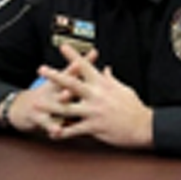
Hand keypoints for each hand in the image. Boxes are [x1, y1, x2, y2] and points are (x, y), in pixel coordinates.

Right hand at [7, 48, 98, 134]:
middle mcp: (52, 91)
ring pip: (55, 104)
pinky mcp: (39, 118)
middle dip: (70, 80)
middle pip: (62, 84)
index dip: (81, 63)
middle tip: (78, 77)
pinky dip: (53, 128)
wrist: (20, 107)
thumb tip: (95, 51)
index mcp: (60, 81)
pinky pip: (47, 124)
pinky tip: (57, 132)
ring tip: (66, 99)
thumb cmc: (48, 93)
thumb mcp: (61, 79)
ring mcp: (44, 104)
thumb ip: (79, 67)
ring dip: (61, 102)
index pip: (72, 70)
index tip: (92, 55)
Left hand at [38, 44, 153, 148]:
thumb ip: (111, 79)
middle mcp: (97, 96)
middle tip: (41, 69)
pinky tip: (52, 133)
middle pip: (72, 83)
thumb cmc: (134, 107)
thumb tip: (105, 69)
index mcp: (103, 85)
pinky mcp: (94, 126)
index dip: (74, 56)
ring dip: (51, 106)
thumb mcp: (124, 89)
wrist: (144, 126)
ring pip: (68, 108)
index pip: (86, 66)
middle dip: (55, 76)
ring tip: (37, 103)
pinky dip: (62, 132)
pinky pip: (74, 129)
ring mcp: (94, 111)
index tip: (63, 46)